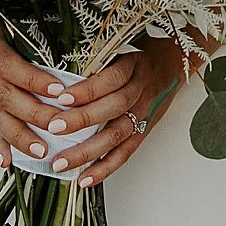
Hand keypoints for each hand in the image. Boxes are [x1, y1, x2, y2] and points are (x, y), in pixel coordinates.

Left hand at [0, 25, 170, 184]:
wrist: (173, 63)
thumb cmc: (138, 53)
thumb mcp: (121, 45)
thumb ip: (95, 57)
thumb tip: (55, 68)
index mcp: (133, 65)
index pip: (110, 79)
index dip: (87, 90)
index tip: (61, 98)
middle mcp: (139, 90)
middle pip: (112, 108)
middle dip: (81, 121)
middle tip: (53, 130)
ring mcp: (143, 113)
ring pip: (116, 135)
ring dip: (88, 152)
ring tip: (61, 163)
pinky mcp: (144, 131)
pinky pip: (125, 154)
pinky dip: (104, 169)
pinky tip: (84, 179)